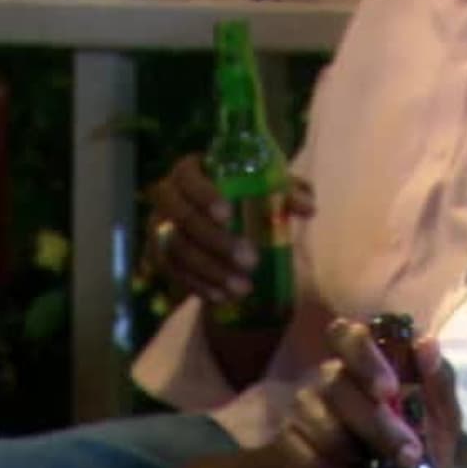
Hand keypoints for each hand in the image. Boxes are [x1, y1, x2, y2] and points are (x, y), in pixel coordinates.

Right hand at [147, 154, 313, 304]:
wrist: (225, 215)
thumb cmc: (247, 191)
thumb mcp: (268, 185)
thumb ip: (287, 191)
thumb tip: (307, 208)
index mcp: (190, 170)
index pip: (188, 177)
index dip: (204, 195)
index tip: (229, 215)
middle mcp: (167, 195)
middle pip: (181, 218)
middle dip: (216, 242)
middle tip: (251, 260)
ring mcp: (158, 226)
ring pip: (176, 250)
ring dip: (210, 271)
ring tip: (243, 287)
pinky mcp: (158, 253)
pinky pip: (171, 272)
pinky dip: (197, 285)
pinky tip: (222, 297)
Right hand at [283, 319, 460, 467]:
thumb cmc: (423, 437)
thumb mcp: (442, 412)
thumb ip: (439, 378)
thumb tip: (427, 344)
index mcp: (367, 360)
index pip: (348, 336)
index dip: (364, 357)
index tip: (389, 390)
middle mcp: (329, 376)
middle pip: (337, 384)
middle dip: (377, 424)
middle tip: (408, 452)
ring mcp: (303, 407)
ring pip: (320, 422)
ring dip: (353, 449)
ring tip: (376, 465)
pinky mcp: (286, 440)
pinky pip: (301, 455)